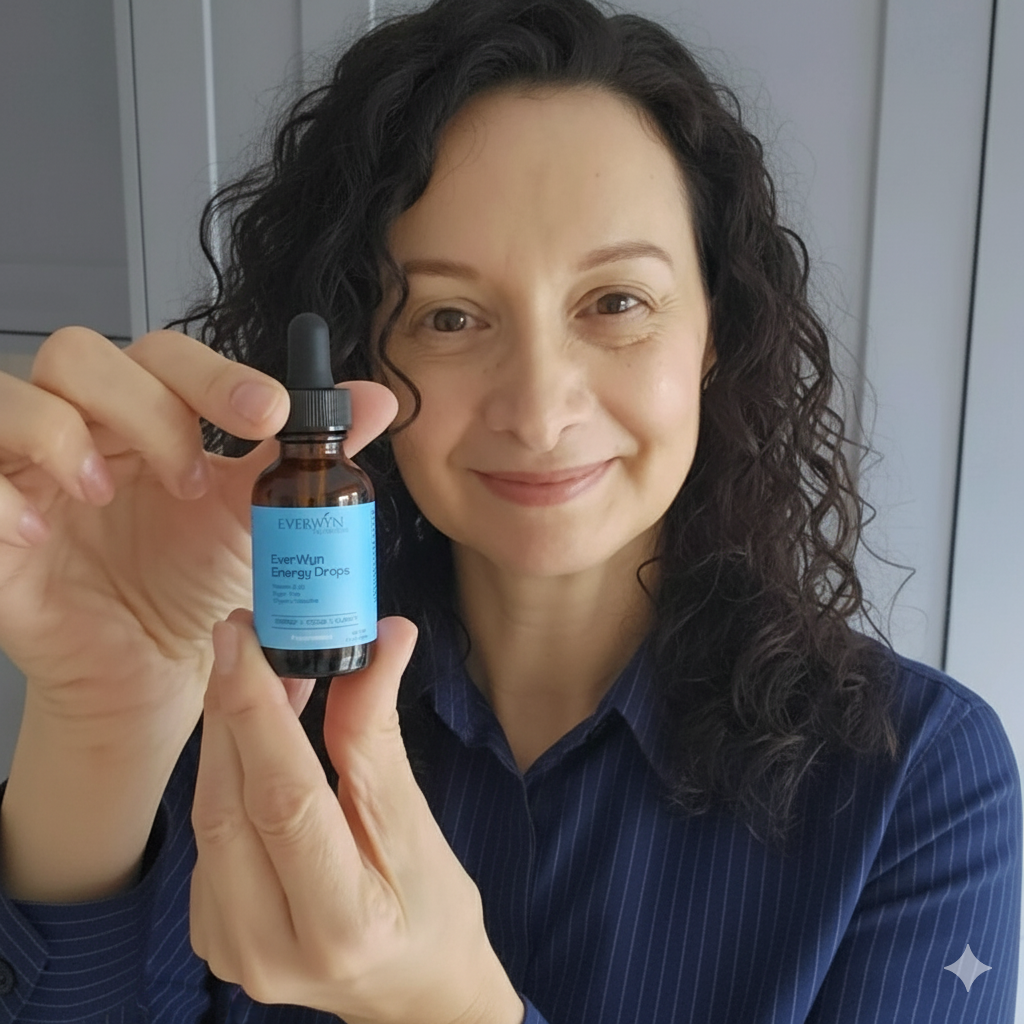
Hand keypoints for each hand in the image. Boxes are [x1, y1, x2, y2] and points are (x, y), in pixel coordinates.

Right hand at [0, 327, 395, 747]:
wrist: (158, 672)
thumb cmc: (201, 587)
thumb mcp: (262, 518)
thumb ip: (307, 456)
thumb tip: (377, 399)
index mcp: (149, 418)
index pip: (162, 353)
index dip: (212, 372)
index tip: (269, 414)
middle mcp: (84, 432)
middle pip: (81, 355)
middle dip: (146, 403)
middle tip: (194, 475)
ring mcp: (28, 476)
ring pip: (11, 397)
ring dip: (67, 433)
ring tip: (115, 494)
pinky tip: (46, 531)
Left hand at [189, 610, 524, 1023]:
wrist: (412, 990)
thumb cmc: (433, 907)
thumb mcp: (417, 823)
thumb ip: (378, 735)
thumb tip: (383, 637)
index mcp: (341, 923)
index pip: (284, 800)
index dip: (256, 710)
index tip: (244, 637)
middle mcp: (268, 949)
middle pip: (229, 805)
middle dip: (231, 708)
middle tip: (246, 636)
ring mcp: (229, 951)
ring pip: (209, 817)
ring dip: (226, 737)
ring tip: (259, 675)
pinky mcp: (210, 936)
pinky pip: (208, 837)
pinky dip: (226, 776)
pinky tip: (254, 740)